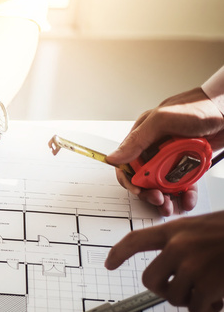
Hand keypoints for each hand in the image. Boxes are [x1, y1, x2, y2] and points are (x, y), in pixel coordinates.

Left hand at [105, 211, 223, 311]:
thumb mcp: (206, 226)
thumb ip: (185, 240)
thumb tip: (171, 265)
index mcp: (176, 229)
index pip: (136, 240)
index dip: (118, 253)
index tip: (108, 264)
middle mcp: (178, 246)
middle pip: (149, 280)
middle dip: (164, 290)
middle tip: (183, 290)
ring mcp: (192, 266)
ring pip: (175, 297)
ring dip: (192, 299)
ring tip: (212, 290)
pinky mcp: (208, 284)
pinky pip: (197, 308)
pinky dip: (208, 309)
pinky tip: (221, 299)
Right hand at [106, 88, 223, 216]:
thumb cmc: (198, 107)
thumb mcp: (162, 120)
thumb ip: (137, 140)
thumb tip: (113, 158)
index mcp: (143, 136)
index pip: (127, 163)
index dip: (129, 179)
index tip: (138, 189)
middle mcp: (155, 148)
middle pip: (144, 177)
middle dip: (149, 192)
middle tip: (158, 198)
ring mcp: (171, 157)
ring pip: (162, 183)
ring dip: (166, 197)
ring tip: (171, 204)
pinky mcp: (187, 163)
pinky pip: (182, 183)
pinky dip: (184, 194)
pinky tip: (187, 198)